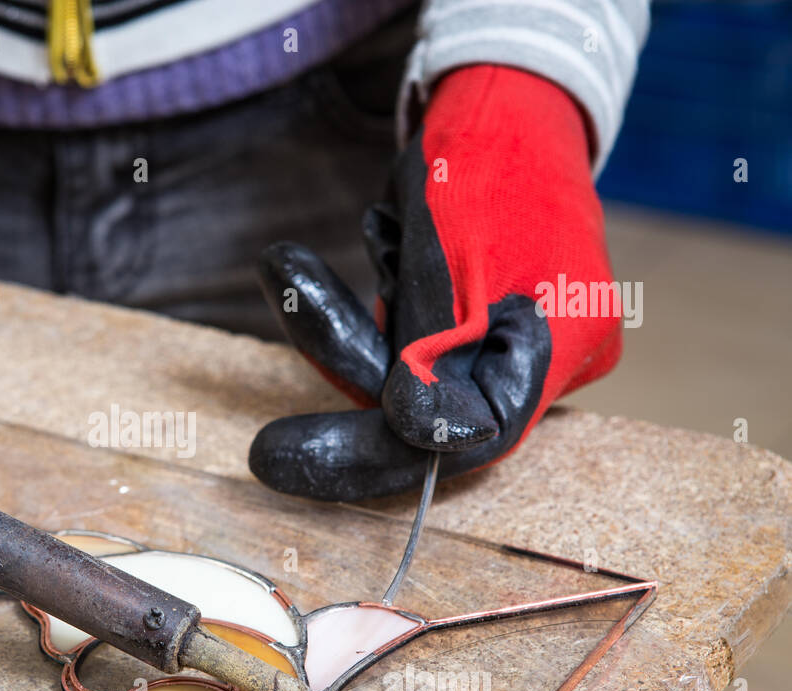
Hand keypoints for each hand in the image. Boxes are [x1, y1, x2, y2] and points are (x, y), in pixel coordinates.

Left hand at [250, 65, 623, 499]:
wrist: (499, 96)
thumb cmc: (484, 163)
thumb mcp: (450, 259)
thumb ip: (435, 346)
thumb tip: (414, 431)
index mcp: (563, 345)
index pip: (470, 436)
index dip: (379, 452)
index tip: (289, 456)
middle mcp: (545, 353)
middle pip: (431, 407)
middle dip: (343, 386)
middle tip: (263, 447)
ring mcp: (510, 333)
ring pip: (409, 366)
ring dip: (348, 325)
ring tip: (289, 266)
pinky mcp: (474, 313)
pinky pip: (407, 333)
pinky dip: (374, 300)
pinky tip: (380, 233)